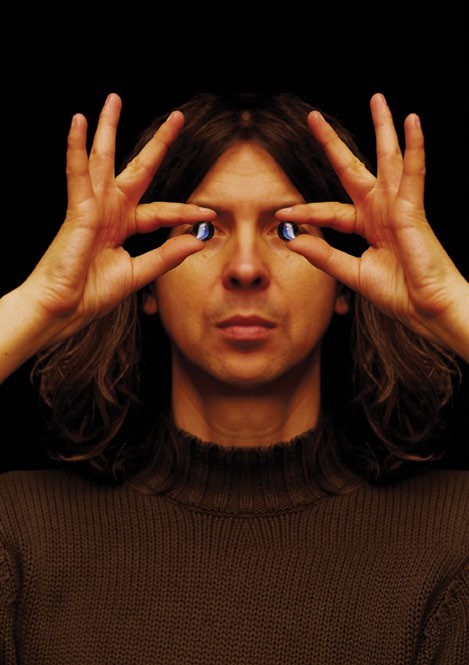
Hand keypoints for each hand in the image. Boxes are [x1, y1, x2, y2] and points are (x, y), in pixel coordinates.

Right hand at [21, 93, 213, 343]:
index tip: (210, 212)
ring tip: (114, 100)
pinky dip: (76, 148)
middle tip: (177, 118)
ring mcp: (92, 207)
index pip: (161, 211)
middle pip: (138, 169)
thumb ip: (167, 256)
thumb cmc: (93, 293)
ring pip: (103, 159)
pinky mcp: (76, 209)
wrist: (65, 308)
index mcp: (124, 226)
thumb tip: (199, 239)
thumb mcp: (139, 273)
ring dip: (107, 129)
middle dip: (158, 144)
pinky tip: (78, 121)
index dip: (185, 211)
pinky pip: (77, 173)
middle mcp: (110, 210)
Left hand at [276, 93, 468, 358]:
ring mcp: (398, 206)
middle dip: (333, 144)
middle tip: (313, 118)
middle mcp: (381, 210)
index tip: (281, 213)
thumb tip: (294, 240)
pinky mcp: (414, 209)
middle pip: (353, 168)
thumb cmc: (398, 292)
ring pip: (388, 159)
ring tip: (378, 100)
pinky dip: (414, 147)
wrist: (426, 308)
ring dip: (383, 128)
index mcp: (366, 225)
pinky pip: (414, 173)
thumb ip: (324, 256)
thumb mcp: (351, 273)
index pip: (329, 210)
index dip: (306, 212)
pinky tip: (411, 121)